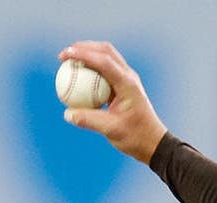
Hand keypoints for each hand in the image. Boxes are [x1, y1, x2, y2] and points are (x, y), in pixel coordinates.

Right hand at [58, 41, 167, 164]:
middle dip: (83, 47)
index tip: (64, 55)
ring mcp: (127, 80)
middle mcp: (129, 77)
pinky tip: (78, 76)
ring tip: (69, 61)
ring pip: (106, 57)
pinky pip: (105, 70)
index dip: (82, 54)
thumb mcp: (111, 130)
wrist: (152, 142)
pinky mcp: (123, 86)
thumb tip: (67, 113)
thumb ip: (88, 120)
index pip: (104, 61)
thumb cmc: (135, 136)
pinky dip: (91, 68)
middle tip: (64, 55)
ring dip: (88, 54)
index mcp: (128, 84)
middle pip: (106, 51)